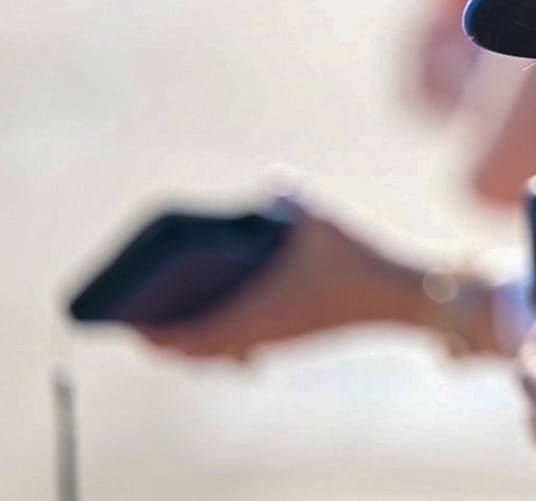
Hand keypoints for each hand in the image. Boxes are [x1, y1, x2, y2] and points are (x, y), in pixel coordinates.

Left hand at [136, 202, 433, 361]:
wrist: (406, 295)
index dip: (155, 335)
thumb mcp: (324, 222)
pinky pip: (245, 344)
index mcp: (258, 312)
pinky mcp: (297, 334)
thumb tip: (271, 183)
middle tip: (140, 318)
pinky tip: (227, 307)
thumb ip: (293, 199)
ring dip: (195, 339)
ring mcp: (281, 338)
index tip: (129, 323)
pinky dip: (223, 334)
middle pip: (200, 353)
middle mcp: (264, 333)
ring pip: (222, 351)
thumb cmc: (362, 260)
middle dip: (167, 339)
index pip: (191, 339)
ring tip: (173, 314)